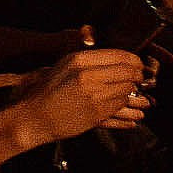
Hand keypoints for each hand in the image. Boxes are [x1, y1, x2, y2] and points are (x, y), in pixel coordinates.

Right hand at [14, 47, 147, 143]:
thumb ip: (87, 59)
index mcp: (78, 60)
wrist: (34, 117)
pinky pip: (122, 105)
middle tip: (138, 77)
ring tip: (128, 90)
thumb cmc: (46, 91)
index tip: (136, 64)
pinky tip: (124, 104)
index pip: (119, 55)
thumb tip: (116, 58)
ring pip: (128, 90)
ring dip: (131, 90)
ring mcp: (94, 96)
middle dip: (137, 75)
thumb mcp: (63, 66)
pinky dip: (127, 105)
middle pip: (128, 72)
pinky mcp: (98, 113)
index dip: (133, 60)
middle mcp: (88, 76)